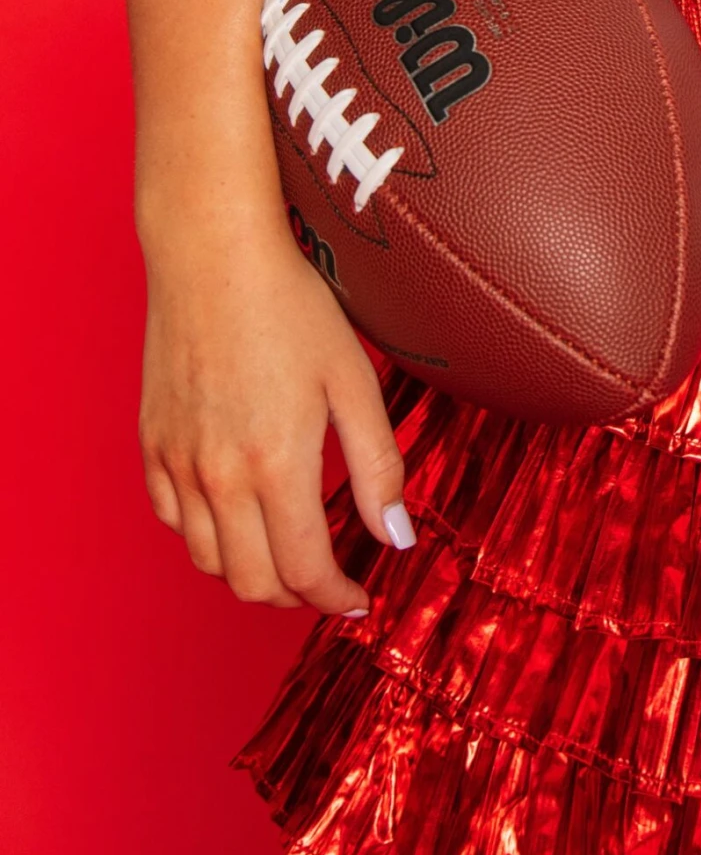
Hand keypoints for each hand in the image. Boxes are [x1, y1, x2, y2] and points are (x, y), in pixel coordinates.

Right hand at [139, 215, 409, 615]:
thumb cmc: (291, 308)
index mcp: (276, 465)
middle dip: (296, 596)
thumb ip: (377, 467)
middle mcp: (219, 476)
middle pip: (253, 583)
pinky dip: (206, 535)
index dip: (336, 598)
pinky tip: (237, 513)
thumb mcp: (354, 382)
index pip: (304, 572)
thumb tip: (396, 537)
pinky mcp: (151, 443)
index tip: (359, 598)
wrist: (212, 256)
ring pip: (208, 560)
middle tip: (328, 579)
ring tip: (287, 551)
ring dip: (251, 572)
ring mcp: (177, 462)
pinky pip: (172, 519)